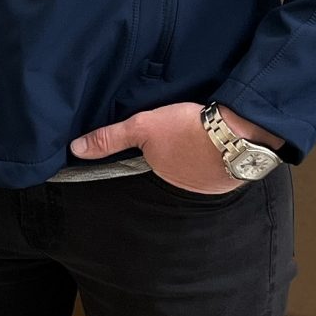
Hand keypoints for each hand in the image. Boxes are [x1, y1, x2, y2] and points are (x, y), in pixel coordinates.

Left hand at [69, 101, 275, 194]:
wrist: (240, 132)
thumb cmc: (188, 129)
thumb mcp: (143, 126)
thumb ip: (110, 138)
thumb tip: (75, 149)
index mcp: (162, 177)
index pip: (151, 168)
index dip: (152, 156)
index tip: (157, 146)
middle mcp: (185, 188)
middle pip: (175, 171)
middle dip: (175, 158)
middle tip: (178, 138)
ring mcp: (211, 185)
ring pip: (198, 171)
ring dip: (198, 158)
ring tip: (197, 139)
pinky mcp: (233, 177)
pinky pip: (220, 169)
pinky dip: (218, 158)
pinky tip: (219, 143)